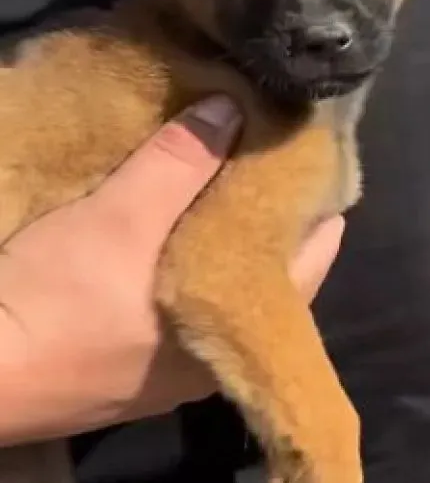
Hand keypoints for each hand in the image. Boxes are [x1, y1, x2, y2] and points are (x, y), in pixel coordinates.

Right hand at [0, 96, 343, 446]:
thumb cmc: (59, 297)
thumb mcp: (120, 215)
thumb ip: (180, 162)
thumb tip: (235, 109)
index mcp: (241, 324)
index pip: (316, 254)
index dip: (314, 200)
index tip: (307, 154)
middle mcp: (222, 357)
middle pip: (278, 272)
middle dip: (275, 217)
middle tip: (267, 156)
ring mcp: (178, 371)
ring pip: (232, 290)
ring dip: (233, 240)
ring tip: (228, 180)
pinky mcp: (137, 373)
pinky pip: (192, 307)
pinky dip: (196, 266)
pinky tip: (180, 231)